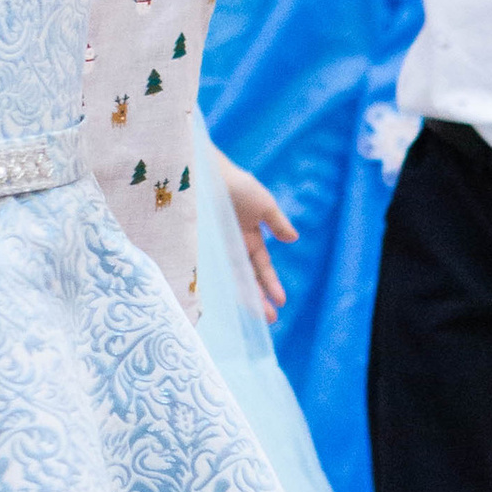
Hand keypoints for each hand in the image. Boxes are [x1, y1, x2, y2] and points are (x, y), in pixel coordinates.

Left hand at [216, 154, 295, 317]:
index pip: (261, 267)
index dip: (271, 284)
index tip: (281, 301)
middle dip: (260, 299)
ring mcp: (213, 251)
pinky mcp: (198, 252)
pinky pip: (208, 275)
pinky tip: (225, 306)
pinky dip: (216, 290)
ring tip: (256, 318)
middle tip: (271, 319)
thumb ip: (277, 222)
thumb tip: (293, 240)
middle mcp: (231, 248)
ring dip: (244, 300)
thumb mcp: (263, 204)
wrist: (204, 172)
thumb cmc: (236, 185)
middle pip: (247, 279)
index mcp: (247, 238)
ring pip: (230, 281)